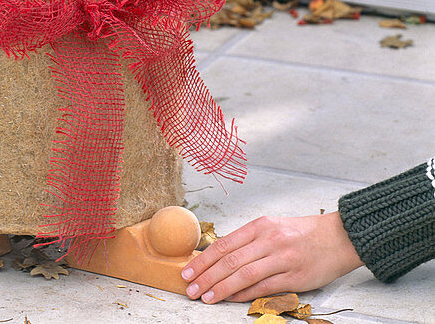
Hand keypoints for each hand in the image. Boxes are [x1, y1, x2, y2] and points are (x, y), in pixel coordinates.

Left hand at [182, 212, 362, 302]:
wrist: (339, 237)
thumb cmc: (302, 233)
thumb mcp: (271, 227)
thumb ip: (247, 241)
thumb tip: (218, 258)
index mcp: (259, 226)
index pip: (223, 245)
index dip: (202, 261)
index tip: (186, 272)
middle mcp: (269, 240)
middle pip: (229, 261)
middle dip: (206, 277)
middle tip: (190, 289)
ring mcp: (282, 259)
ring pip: (244, 275)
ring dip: (222, 288)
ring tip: (206, 297)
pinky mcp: (296, 277)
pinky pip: (265, 287)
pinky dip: (245, 294)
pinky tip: (230, 298)